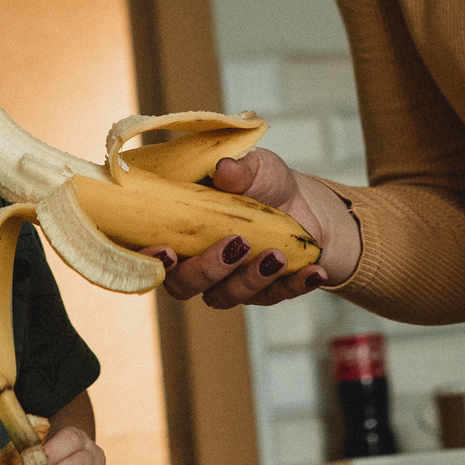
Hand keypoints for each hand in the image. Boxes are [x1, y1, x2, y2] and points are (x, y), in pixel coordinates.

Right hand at [149, 149, 359, 308]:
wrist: (303, 203)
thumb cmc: (263, 181)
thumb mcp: (255, 166)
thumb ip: (238, 169)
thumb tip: (225, 169)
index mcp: (180, 230)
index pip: (151, 254)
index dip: (150, 260)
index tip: (168, 250)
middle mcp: (196, 262)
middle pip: (184, 286)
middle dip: (208, 270)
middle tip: (238, 243)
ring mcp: (228, 282)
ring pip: (226, 296)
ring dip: (252, 278)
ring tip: (279, 255)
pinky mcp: (263, 292)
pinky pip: (272, 298)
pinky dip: (294, 285)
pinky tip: (314, 272)